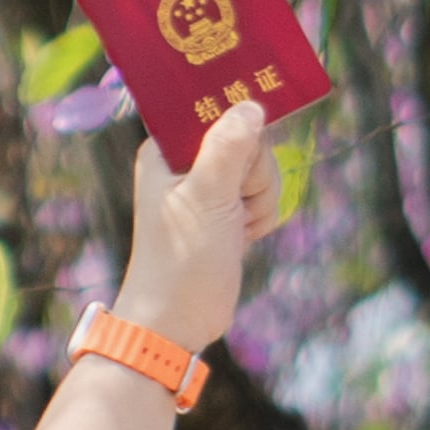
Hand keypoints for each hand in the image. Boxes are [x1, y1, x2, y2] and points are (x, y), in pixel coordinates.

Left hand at [116, 93, 278, 363]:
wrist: (177, 321)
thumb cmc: (182, 259)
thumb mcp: (207, 198)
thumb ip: (228, 149)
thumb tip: (251, 107)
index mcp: (167, 148)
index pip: (214, 109)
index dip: (238, 123)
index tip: (249, 144)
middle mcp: (186, 161)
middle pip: (248, 138)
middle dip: (253, 172)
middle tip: (233, 201)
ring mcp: (208, 188)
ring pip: (261, 168)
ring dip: (260, 198)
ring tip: (235, 225)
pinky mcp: (226, 211)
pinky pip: (263, 194)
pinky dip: (260, 216)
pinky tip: (243, 236)